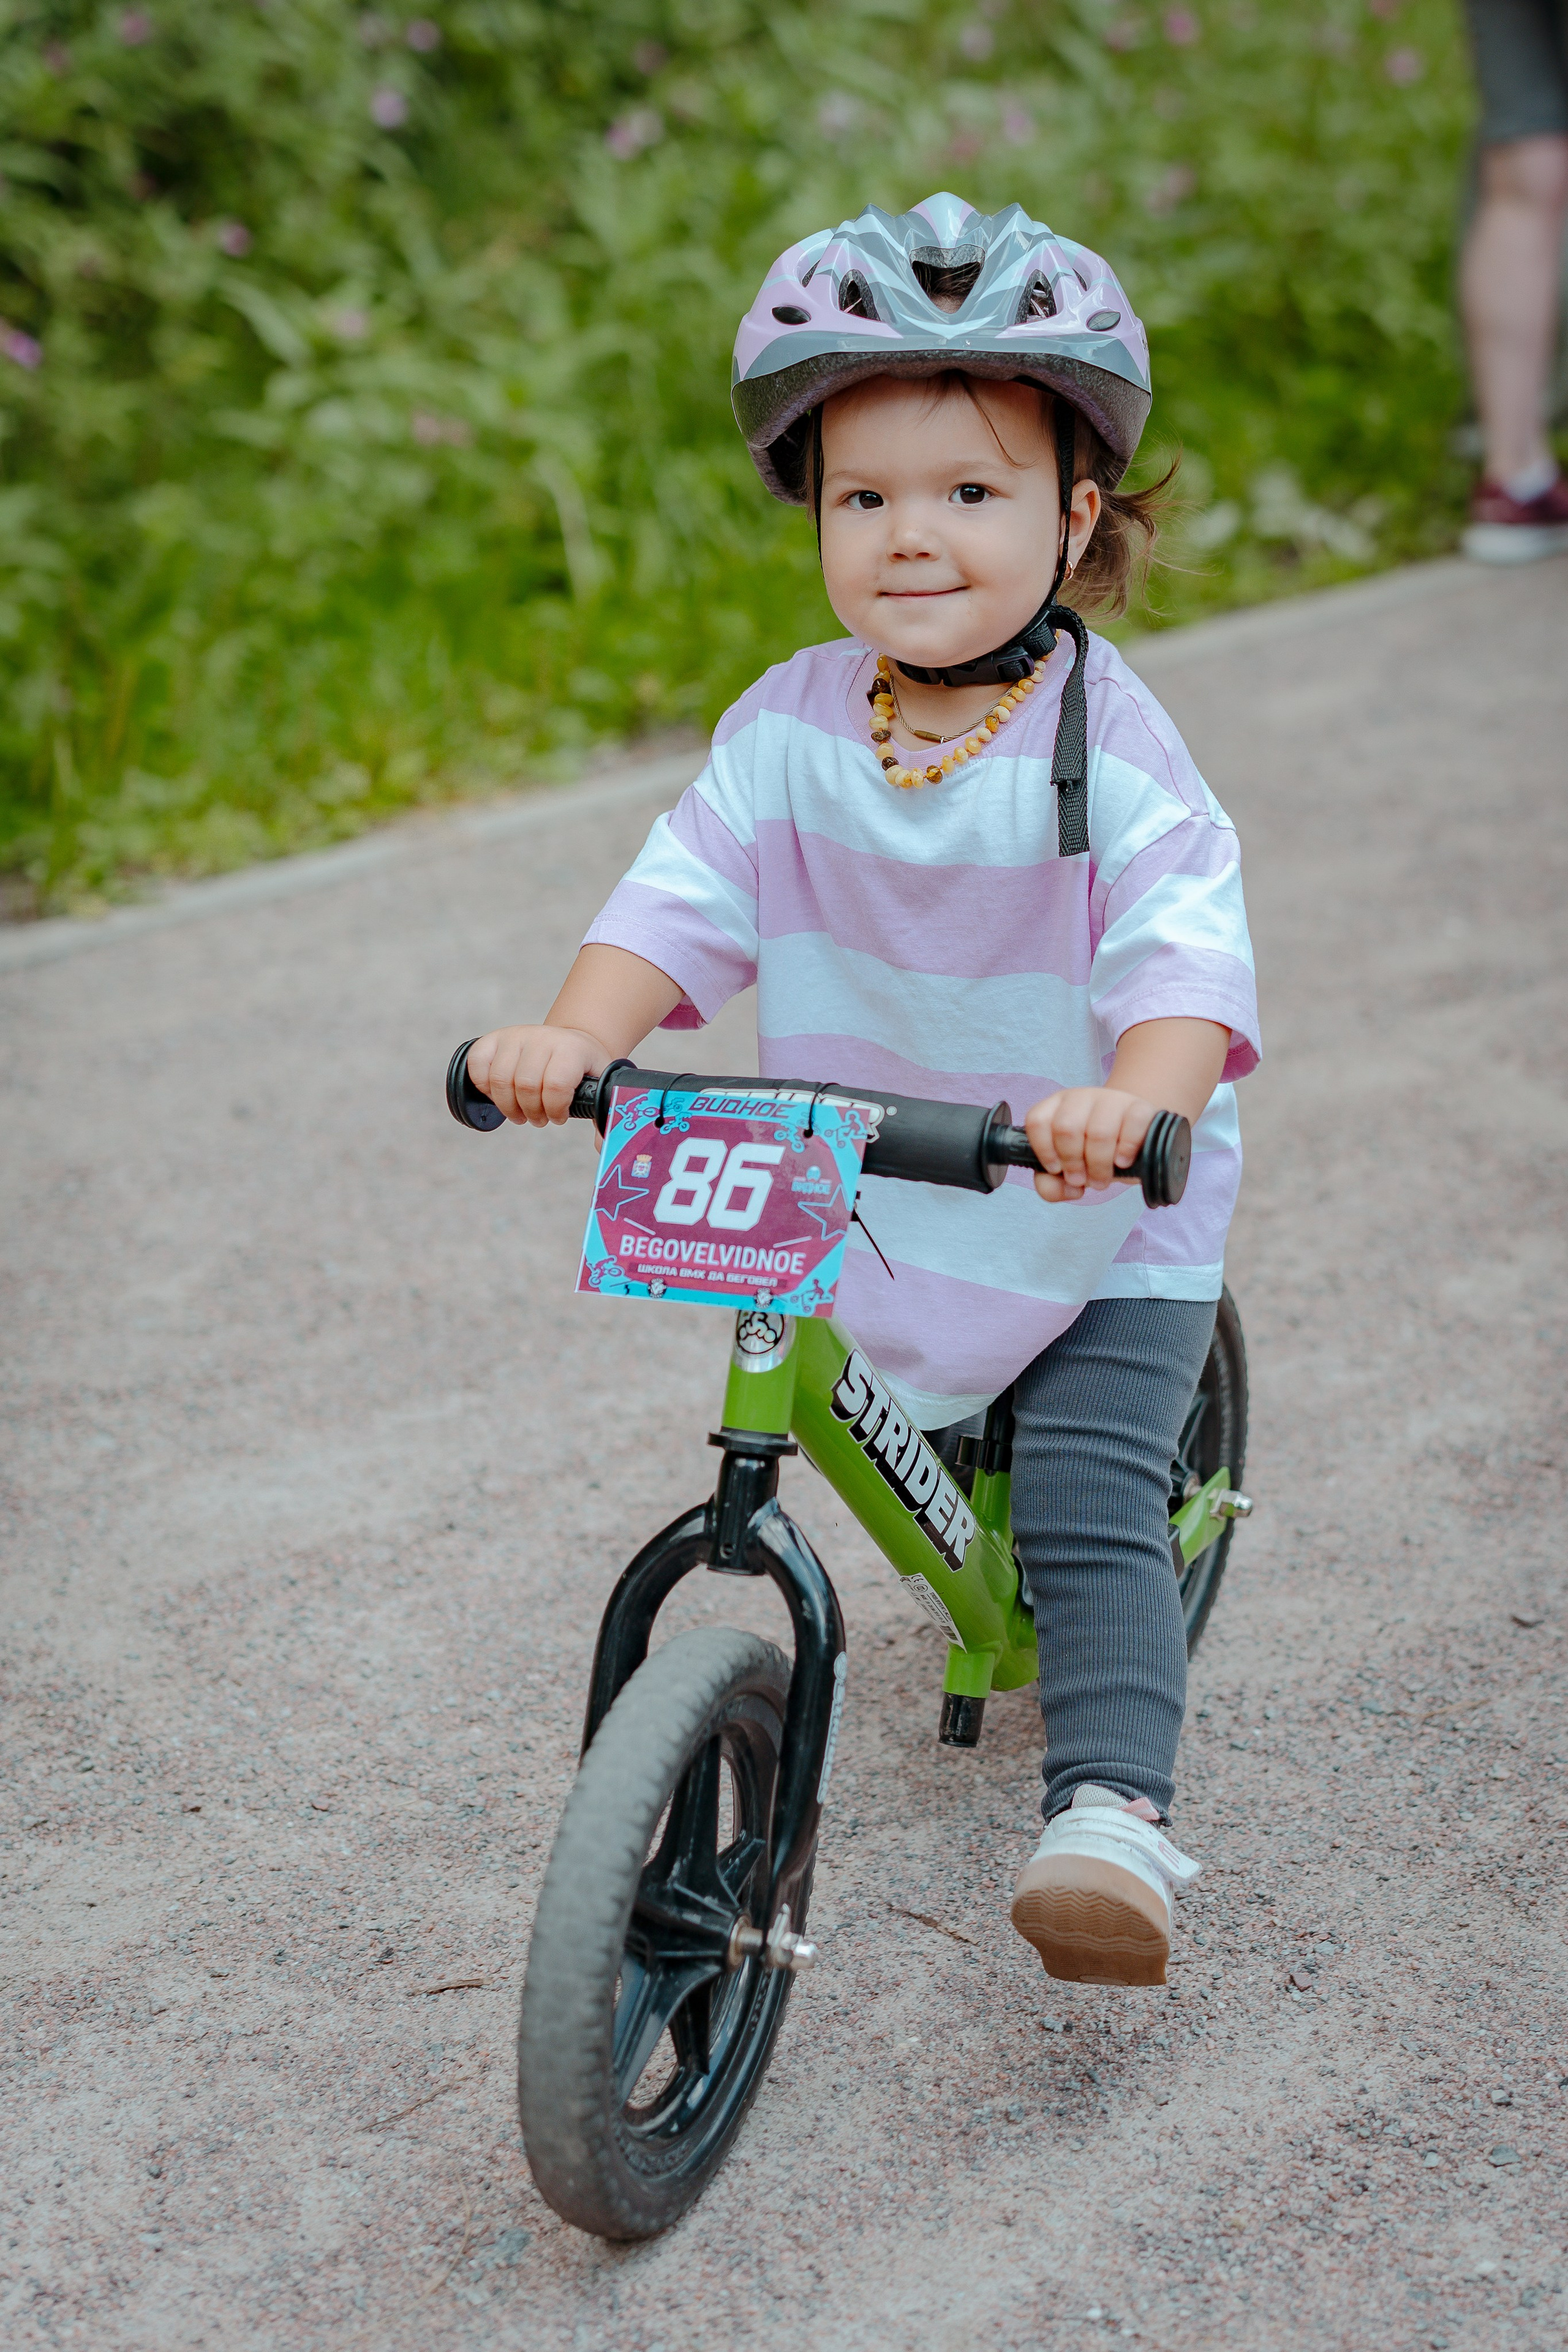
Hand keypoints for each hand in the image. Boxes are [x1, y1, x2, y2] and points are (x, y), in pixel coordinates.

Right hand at [466, 1025, 607, 1126]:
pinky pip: (477, 1064)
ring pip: (499, 1079)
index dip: (555, 1110)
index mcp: (571, 1049)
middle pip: (525, 1085)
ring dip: (508, 1106)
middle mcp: (542, 1038)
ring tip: (521, 1113)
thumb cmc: (585, 1070)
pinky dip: (484, 1087)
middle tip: (539, 1119)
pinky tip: (499, 1095)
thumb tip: (603, 1149)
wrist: (571, 1042)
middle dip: (531, 1112)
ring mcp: (515, 1036)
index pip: (556, 1085)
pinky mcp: (494, 1039)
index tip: (559, 1118)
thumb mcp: (601, 1086)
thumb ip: (603, 1116)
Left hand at [1024, 1086, 1155, 1202]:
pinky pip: (1132, 1125)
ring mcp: (1112, 1099)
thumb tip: (1068, 1189)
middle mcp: (1081, 1098)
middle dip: (1073, 1162)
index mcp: (1056, 1107)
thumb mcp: (1068, 1172)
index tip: (1056, 1169)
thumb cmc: (1092, 1155)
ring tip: (1102, 1179)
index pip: (1037, 1121)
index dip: (1044, 1151)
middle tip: (1082, 1180)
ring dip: (1099, 1165)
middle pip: (1066, 1128)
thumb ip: (1051, 1186)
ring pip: (1099, 1132)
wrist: (1131, 1142)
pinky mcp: (1139, 1107)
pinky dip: (1126, 1149)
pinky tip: (1122, 1162)